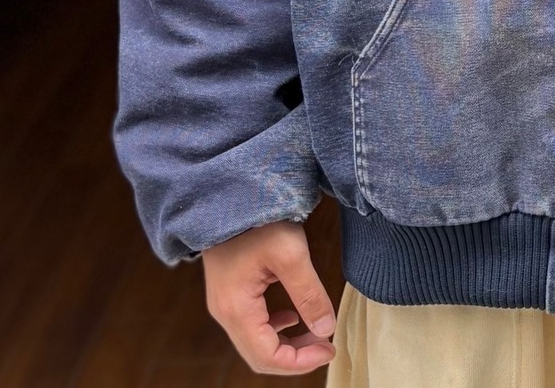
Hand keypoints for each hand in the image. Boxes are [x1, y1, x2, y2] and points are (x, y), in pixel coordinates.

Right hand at [202, 220, 336, 375]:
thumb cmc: (259, 219)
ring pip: (256, 340)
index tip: (329, 349)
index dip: (300, 362)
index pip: (266, 357)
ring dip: (287, 342)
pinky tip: (293, 315)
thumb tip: (326, 329)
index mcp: (236, 309)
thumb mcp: (291, 254)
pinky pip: (253, 322)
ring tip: (316, 332)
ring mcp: (226, 301)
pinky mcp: (232, 290)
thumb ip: (309, 294)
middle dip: (295, 356)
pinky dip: (276, 326)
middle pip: (259, 354)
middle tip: (326, 345)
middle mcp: (225, 312)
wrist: (232, 192)